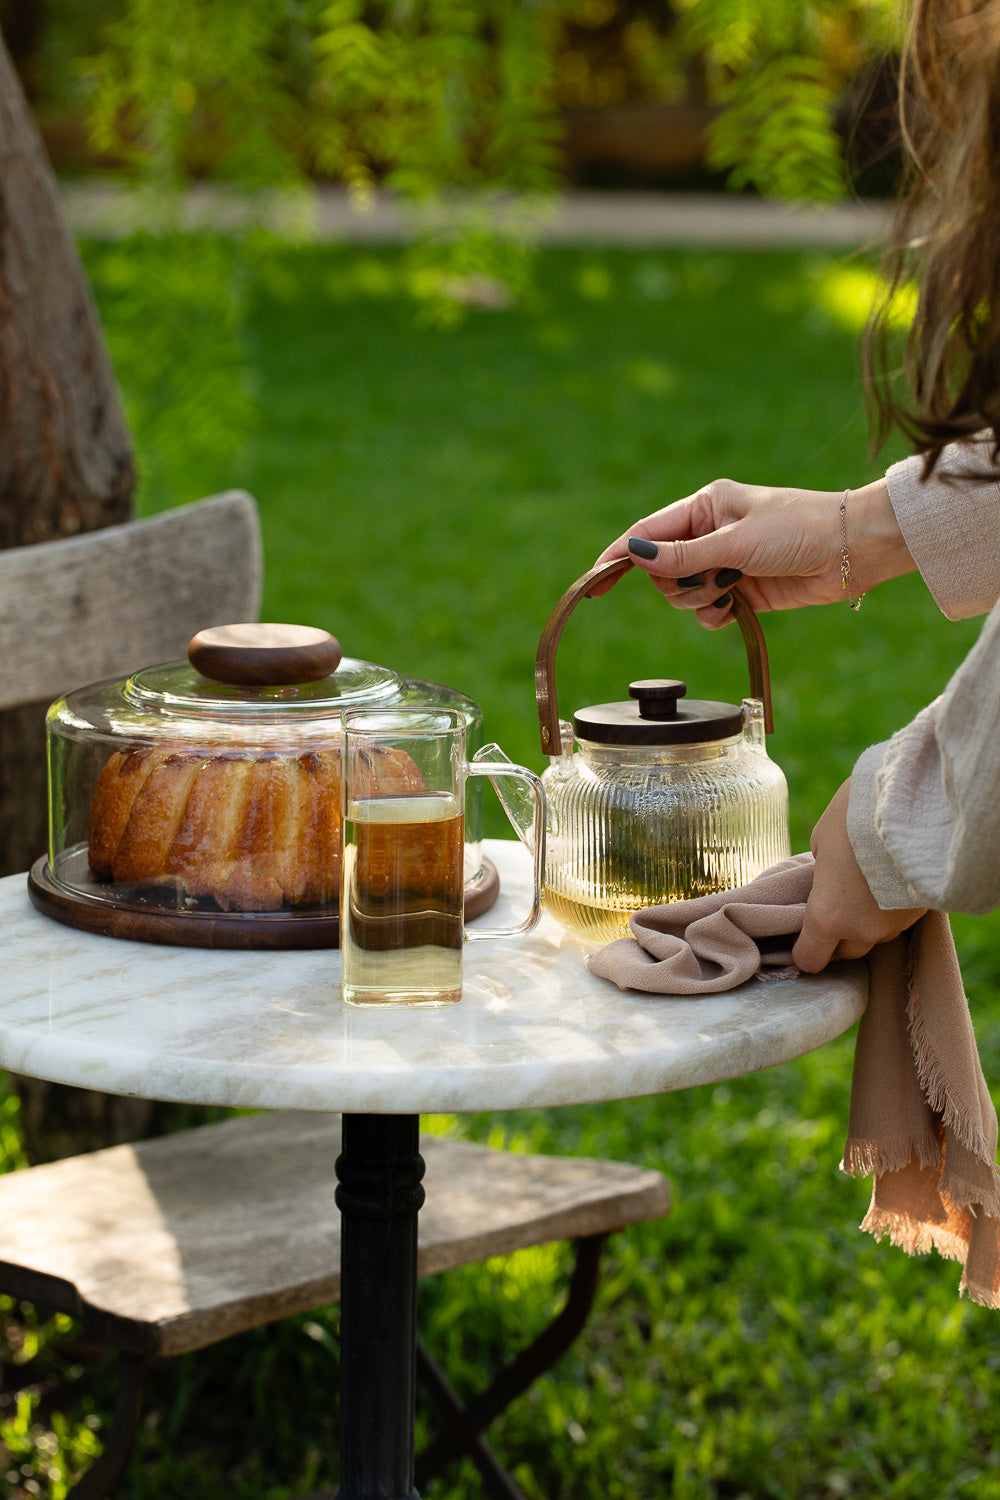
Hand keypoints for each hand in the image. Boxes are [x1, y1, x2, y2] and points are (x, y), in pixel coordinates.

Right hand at [591, 476, 913, 627]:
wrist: (853, 551)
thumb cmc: (799, 528)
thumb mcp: (736, 541)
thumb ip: (684, 554)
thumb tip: (633, 554)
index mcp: (705, 507)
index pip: (646, 533)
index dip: (617, 557)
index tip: (594, 583)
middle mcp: (710, 533)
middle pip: (662, 570)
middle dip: (679, 583)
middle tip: (711, 581)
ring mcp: (726, 562)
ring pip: (683, 593)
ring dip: (699, 600)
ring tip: (731, 591)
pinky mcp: (742, 590)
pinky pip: (707, 611)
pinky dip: (713, 616)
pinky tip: (732, 610)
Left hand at [792, 781, 926, 971]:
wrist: (913, 806)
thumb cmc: (855, 818)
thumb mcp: (822, 841)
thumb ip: (821, 872)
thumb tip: (829, 879)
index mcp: (827, 917)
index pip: (811, 959)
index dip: (805, 951)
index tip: (804, 939)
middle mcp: (862, 930)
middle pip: (847, 951)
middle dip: (839, 934)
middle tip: (837, 903)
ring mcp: (895, 924)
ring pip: (877, 935)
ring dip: (868, 920)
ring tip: (867, 885)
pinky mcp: (922, 912)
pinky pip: (899, 920)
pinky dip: (892, 907)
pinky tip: (890, 880)